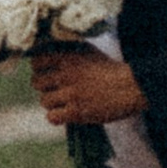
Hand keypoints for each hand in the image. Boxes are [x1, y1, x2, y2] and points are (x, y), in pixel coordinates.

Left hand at [27, 42, 146, 127]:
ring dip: (52, 102)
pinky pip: (52, 117)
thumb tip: (44, 50)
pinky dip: (57, 117)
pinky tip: (66, 113)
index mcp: (68, 57)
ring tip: (65, 102)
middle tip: (57, 89)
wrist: (130, 87)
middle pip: (36, 82)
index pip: (36, 61)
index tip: (46, 72)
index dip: (39, 68)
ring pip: (44, 100)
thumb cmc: (109, 69)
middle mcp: (66, 74)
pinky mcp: (77, 112)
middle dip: (45, 86)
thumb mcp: (88, 51)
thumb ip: (66, 51)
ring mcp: (71, 94)